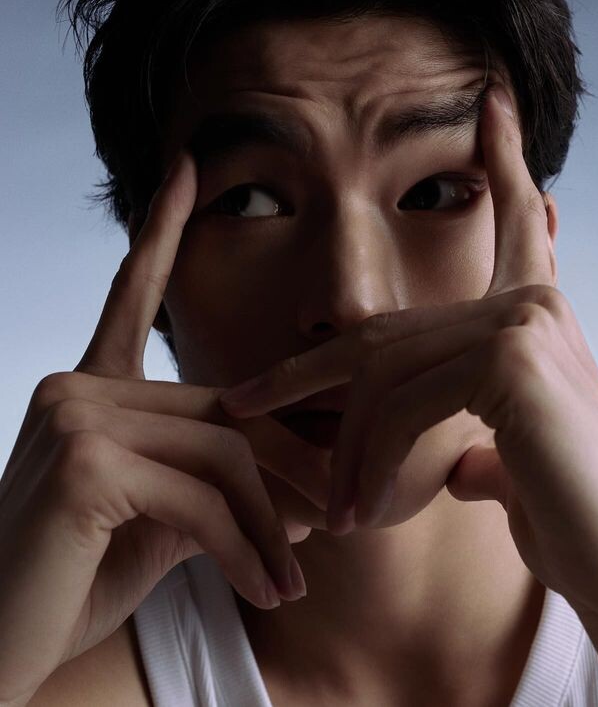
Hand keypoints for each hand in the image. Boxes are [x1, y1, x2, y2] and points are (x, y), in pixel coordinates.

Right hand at [0, 151, 327, 704]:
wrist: (4, 654)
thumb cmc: (75, 583)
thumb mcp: (162, 522)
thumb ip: (219, 485)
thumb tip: (308, 487)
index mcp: (90, 387)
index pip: (131, 292)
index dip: (160, 228)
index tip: (183, 170)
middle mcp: (75, 385)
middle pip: (223, 407)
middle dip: (288, 465)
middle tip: (337, 515)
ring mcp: (74, 415)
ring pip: (224, 451)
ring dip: (271, 523)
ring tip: (292, 579)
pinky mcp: (84, 463)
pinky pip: (204, 498)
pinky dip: (247, 548)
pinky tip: (267, 590)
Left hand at [220, 84, 597, 620]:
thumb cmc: (574, 521)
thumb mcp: (509, 463)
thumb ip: (477, 445)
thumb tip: (456, 467)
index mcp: (535, 312)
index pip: (515, 222)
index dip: (502, 160)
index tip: (491, 106)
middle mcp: (532, 302)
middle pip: (388, 330)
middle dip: (309, 374)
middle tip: (247, 399)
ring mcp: (524, 321)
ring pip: (384, 372)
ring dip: (343, 448)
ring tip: (330, 509)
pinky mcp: (513, 356)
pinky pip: (402, 403)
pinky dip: (369, 464)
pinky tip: (362, 514)